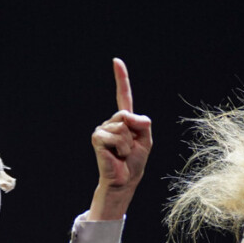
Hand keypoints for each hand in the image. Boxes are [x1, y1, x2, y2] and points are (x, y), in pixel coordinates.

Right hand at [89, 57, 153, 220]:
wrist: (125, 180)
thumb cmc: (135, 162)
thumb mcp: (146, 139)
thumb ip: (143, 123)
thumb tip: (129, 116)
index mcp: (125, 120)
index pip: (123, 96)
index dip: (121, 78)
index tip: (116, 61)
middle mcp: (111, 121)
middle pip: (127, 115)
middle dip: (135, 133)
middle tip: (129, 149)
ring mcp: (102, 129)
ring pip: (123, 127)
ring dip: (128, 144)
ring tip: (123, 154)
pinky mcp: (97, 138)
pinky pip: (115, 136)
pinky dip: (121, 148)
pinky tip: (116, 155)